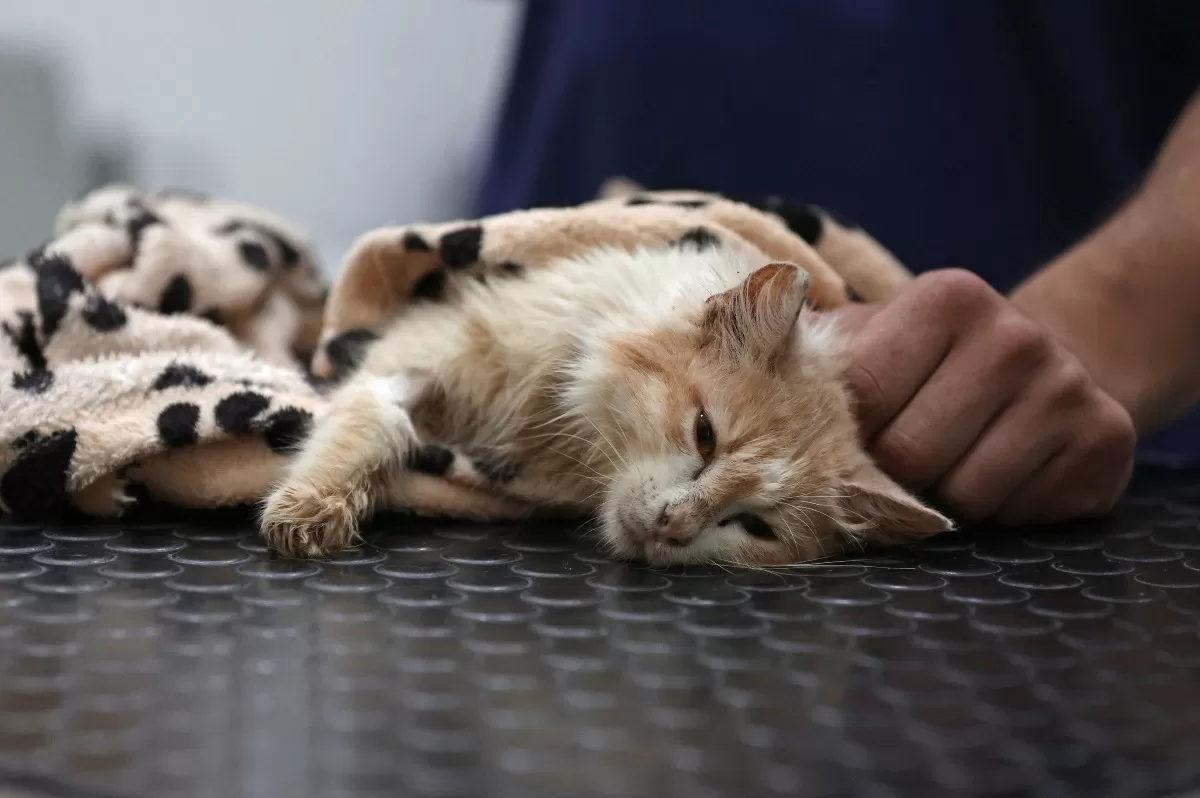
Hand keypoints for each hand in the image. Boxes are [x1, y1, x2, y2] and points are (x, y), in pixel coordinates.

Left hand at [833, 269, 1135, 524]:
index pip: (866, 397)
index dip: (846, 433)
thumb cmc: (927, 364)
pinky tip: (1003, 473)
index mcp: (947, 299)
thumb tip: (718, 345)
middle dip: (892, 475)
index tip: (850, 434)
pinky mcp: (1106, 441)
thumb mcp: (870, 339)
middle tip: (901, 459)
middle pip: (912, 456)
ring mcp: (1068, 388)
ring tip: (953, 463)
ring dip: (946, 499)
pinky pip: (1023, 515)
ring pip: (967, 496)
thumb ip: (806, 348)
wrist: (1040, 367)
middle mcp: (1015, 336)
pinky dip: (1000, 513)